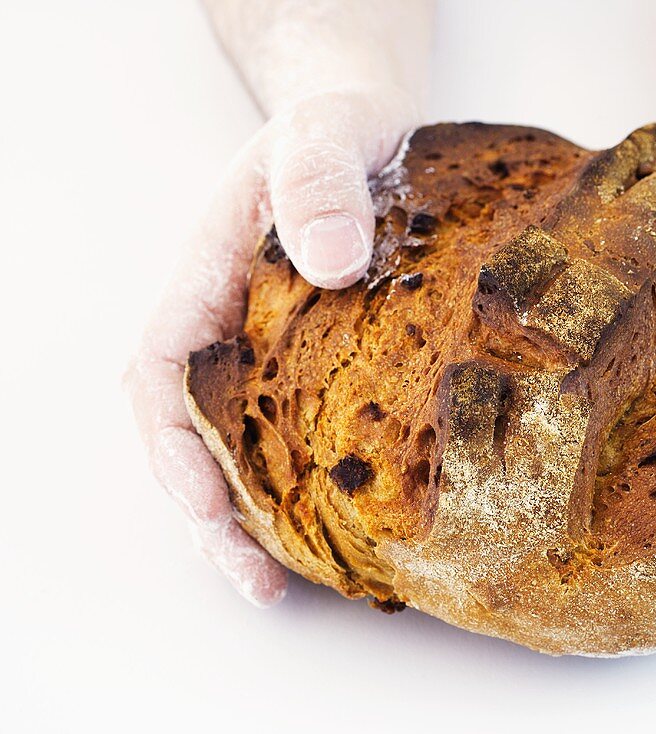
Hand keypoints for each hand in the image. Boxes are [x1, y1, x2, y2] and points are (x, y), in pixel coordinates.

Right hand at [124, 88, 417, 605]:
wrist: (368, 123)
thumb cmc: (337, 125)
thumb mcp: (327, 132)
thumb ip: (318, 180)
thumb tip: (327, 260)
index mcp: (210, 278)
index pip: (162, 375)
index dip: (171, 448)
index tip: (204, 504)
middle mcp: (233, 325)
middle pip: (193, 434)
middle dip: (214, 515)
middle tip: (259, 582)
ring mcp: (276, 349)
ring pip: (245, 445)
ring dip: (258, 518)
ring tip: (292, 583)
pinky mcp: (323, 362)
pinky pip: (303, 431)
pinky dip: (310, 483)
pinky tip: (344, 524)